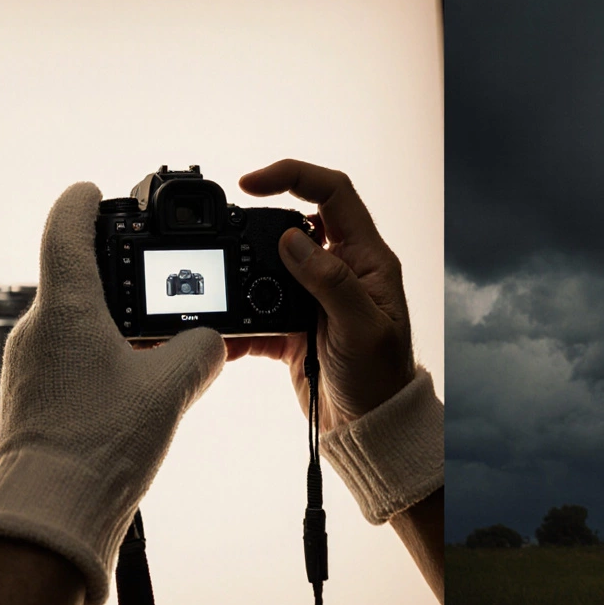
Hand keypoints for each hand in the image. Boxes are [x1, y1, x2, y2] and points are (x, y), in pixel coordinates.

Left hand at [0, 183, 227, 604]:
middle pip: (79, 277)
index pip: (66, 228)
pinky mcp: (32, 397)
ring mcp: (30, 363)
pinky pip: (72, 358)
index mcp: (68, 307)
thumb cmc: (101, 445)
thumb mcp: (171, 390)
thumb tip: (211, 343)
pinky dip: (106, 356)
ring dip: (117, 323)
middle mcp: (40, 326)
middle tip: (161, 278)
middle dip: (121, 275)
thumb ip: (201, 352)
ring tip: (164, 345)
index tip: (95, 191)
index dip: (84, 202)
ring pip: (78, 322)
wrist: (49, 516)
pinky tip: (139, 387)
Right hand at [223, 159, 415, 432]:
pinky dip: (239, 321)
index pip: (333, 193)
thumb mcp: (361, 327)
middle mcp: (342, 269)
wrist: (370, 428)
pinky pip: (258, 310)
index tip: (250, 183)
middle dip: (257, 225)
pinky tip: (224, 335)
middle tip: (228, 237)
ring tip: (221, 290)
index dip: (293, 176)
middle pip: (294, 222)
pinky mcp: (294, 324)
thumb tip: (293, 237)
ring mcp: (316, 296)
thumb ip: (330, 280)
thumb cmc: (382, 378)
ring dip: (243, 277)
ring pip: (270, 266)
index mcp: (367, 258)